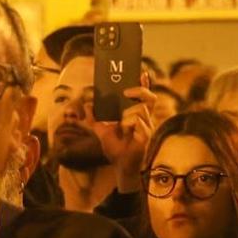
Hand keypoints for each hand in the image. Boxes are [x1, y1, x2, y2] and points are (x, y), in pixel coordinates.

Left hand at [95, 75, 156, 192]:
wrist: (120, 165)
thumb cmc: (115, 148)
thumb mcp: (101, 130)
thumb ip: (95, 118)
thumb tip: (87, 104)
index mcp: (135, 115)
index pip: (143, 96)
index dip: (144, 84)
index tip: (141, 73)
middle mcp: (143, 118)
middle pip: (149, 97)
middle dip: (140, 90)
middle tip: (126, 92)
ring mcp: (146, 126)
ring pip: (140, 109)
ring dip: (128, 114)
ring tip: (122, 126)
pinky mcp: (146, 134)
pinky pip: (138, 121)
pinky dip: (129, 124)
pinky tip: (126, 131)